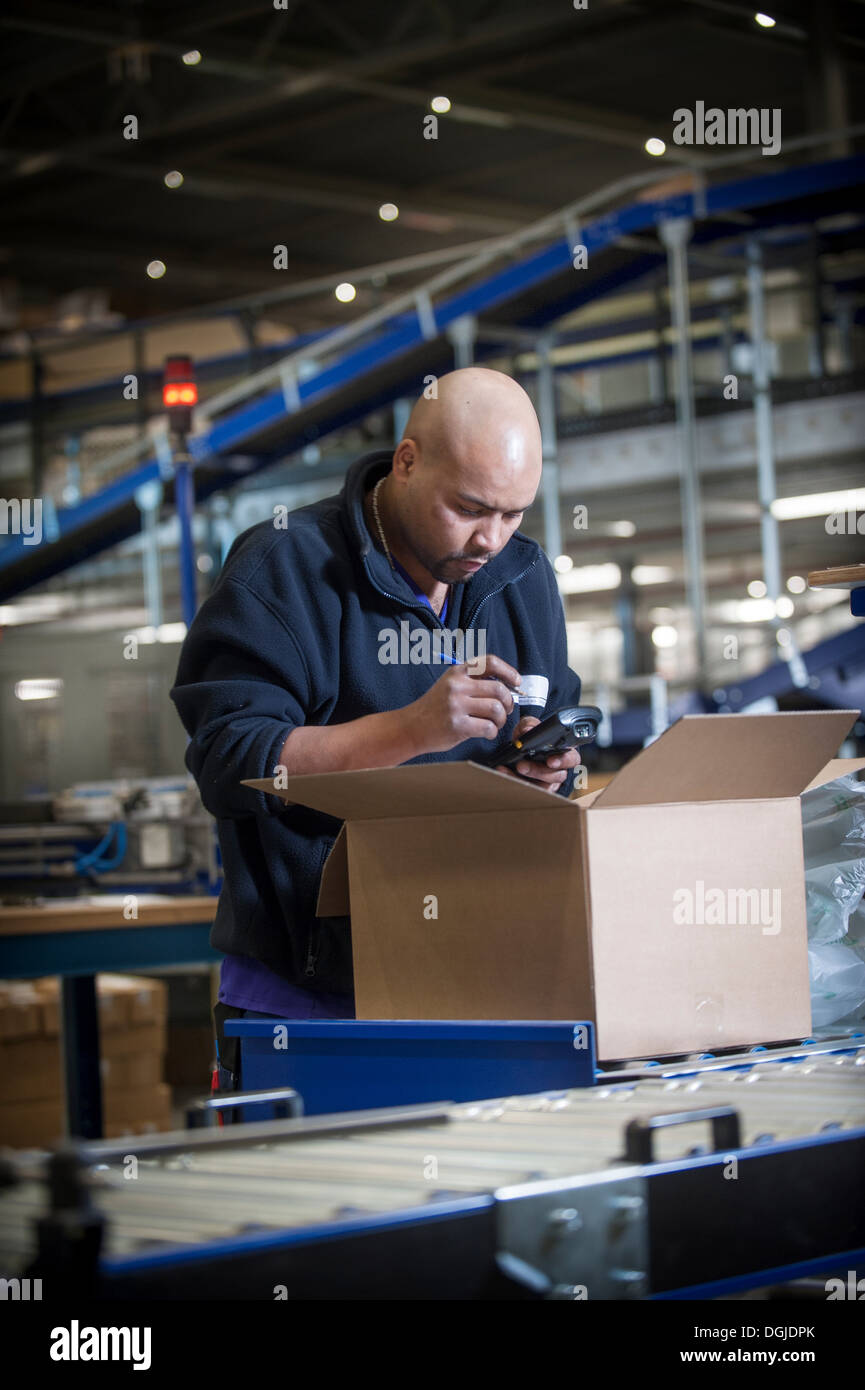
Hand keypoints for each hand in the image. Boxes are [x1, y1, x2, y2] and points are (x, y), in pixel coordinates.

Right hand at [403, 653, 521, 754]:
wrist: (411, 727)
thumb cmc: (434, 708)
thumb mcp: (450, 685)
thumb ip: (474, 683)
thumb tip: (507, 688)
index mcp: (457, 672)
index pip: (490, 663)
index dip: (509, 672)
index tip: (516, 682)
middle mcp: (457, 685)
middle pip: (499, 689)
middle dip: (509, 702)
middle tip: (505, 710)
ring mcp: (457, 705)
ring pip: (496, 709)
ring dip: (501, 719)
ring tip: (494, 723)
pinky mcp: (458, 725)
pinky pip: (488, 727)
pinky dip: (492, 732)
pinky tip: (486, 732)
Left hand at [494, 715, 580, 794]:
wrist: (517, 748)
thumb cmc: (530, 738)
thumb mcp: (529, 727)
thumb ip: (530, 725)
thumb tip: (528, 729)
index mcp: (564, 753)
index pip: (572, 759)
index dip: (563, 761)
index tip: (551, 761)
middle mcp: (559, 769)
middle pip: (557, 775)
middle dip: (539, 771)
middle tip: (522, 766)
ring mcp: (548, 782)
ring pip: (543, 786)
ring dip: (526, 778)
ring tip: (513, 768)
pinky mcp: (536, 789)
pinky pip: (529, 790)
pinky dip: (515, 780)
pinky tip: (504, 772)